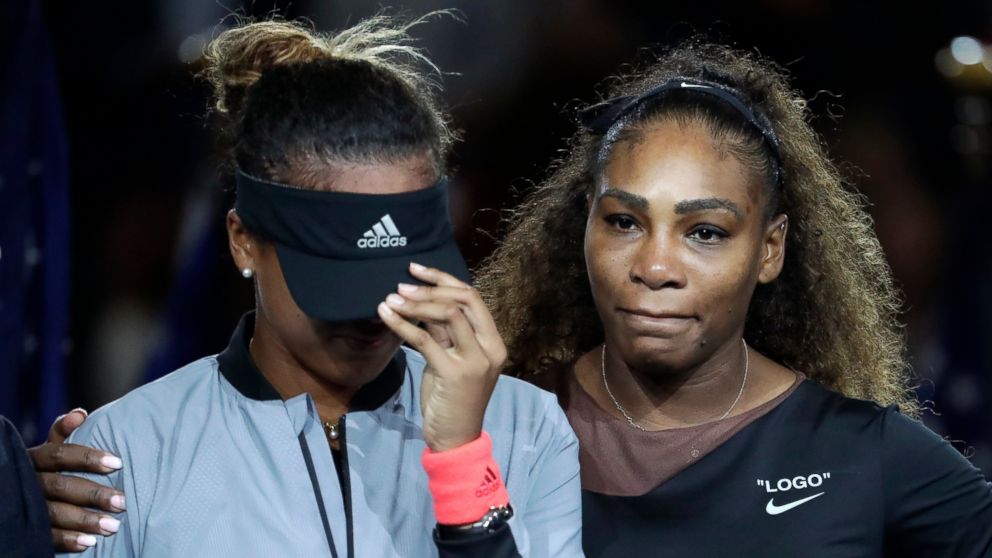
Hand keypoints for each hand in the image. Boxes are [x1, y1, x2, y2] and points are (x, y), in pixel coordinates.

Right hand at [27, 409, 125, 551]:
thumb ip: (62, 432)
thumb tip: (80, 413)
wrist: (16, 495)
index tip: (118, 463)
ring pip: (54, 513)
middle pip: (60, 486)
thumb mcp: (48, 450)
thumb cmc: (44, 469)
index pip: (59, 454)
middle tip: (122, 502)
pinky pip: (46, 536)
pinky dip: (67, 540)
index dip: (87, 458)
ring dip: (85, 521)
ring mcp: (26, 506)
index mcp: (34, 458)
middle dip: (93, 495)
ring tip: (113, 526)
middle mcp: (28, 481)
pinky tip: (89, 543)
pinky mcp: (26, 528)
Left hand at [378, 262, 506, 451]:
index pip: (472, 297)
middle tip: (401, 284)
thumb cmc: (452, 400)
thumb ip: (445, 334)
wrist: (455, 439)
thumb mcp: (451, 360)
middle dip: (431, 287)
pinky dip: (402, 324)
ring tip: (391, 298)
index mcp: (493, 341)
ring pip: (448, 314)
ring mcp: (475, 361)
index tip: (417, 270)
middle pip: (464, 299)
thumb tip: (422, 303)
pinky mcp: (454, 373)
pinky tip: (386, 316)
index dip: (444, 279)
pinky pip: (425, 339)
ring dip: (416, 303)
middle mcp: (490, 348)